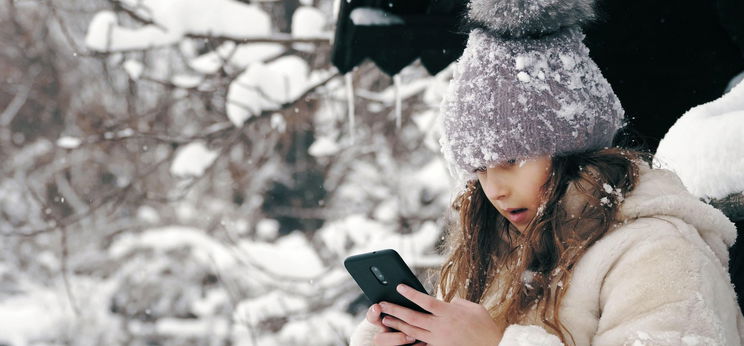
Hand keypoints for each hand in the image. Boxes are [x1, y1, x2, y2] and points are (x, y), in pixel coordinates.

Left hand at [377, 284, 505, 345]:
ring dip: (397, 325)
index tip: (399, 287)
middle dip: (395, 310)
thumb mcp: (474, 308)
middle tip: (382, 305)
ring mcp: (439, 340)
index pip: (425, 300)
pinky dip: (409, 341)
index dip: (410, 293)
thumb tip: (448, 301)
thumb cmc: (486, 328)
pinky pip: (421, 345)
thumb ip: (458, 302)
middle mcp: (441, 326)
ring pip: (413, 331)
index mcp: (449, 312)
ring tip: (385, 320)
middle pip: (413, 317)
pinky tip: (399, 338)